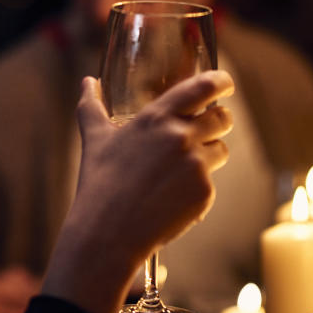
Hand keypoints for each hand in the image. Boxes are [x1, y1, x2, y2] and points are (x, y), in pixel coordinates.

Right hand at [42, 70, 233, 312]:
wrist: (108, 232)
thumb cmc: (99, 181)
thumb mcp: (94, 138)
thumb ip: (91, 104)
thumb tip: (88, 82)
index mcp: (156, 118)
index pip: (203, 87)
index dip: (221, 81)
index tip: (224, 83)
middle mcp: (181, 137)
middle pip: (222, 118)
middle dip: (219, 121)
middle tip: (206, 128)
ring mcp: (196, 166)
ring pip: (221, 150)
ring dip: (208, 155)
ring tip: (179, 170)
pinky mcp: (204, 193)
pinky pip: (211, 182)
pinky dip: (196, 187)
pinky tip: (171, 196)